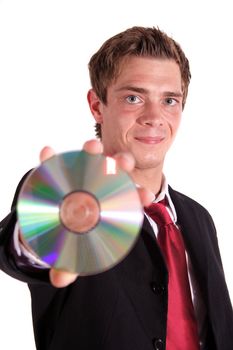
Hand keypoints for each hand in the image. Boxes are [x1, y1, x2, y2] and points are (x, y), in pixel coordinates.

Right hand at [40, 140, 153, 287]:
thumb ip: (71, 262)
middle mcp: (101, 185)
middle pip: (116, 172)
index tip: (146, 196)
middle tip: (122, 163)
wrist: (56, 219)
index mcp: (112, 204)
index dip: (139, 196)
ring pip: (92, 160)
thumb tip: (60, 279)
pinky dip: (52, 157)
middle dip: (122, 165)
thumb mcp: (74, 249)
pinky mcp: (60, 170)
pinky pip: (56, 162)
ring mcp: (82, 174)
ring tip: (92, 147)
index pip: (130, 198)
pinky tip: (47, 153)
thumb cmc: (75, 233)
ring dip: (94, 151)